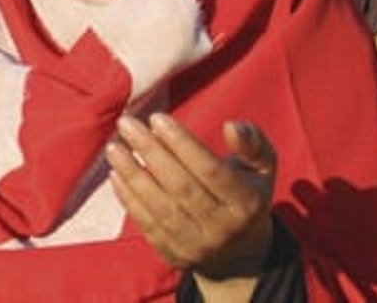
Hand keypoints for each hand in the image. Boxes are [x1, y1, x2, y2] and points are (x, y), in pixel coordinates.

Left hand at [106, 114, 275, 286]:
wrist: (240, 258)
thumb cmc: (246, 197)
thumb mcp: (261, 170)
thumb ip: (252, 144)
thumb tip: (231, 125)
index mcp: (246, 203)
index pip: (211, 171)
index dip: (183, 144)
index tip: (157, 118)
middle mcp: (222, 227)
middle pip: (181, 186)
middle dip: (150, 152)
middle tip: (126, 124)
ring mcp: (197, 244)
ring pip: (160, 206)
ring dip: (132, 175)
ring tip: (114, 148)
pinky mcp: (174, 254)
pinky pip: (147, 224)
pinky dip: (128, 198)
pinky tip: (115, 174)